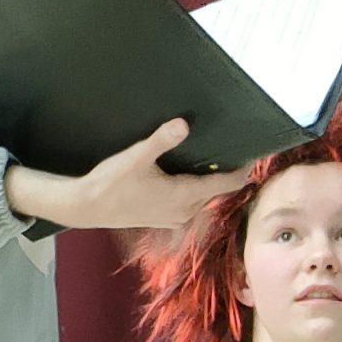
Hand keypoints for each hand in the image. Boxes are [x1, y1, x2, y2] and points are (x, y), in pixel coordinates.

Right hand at [6, 120, 247, 233]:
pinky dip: (196, 190)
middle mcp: (184, 211)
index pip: (226, 184)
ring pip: (203, 198)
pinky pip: (190, 203)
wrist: (86, 207)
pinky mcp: (164, 218)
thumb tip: (184, 123)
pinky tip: (189, 174)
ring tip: (214, 158)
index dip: (242, 169)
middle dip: (226, 172)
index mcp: (184, 196)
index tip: (254, 154)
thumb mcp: (136, 157)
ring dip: (210, 182)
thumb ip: (162, 139)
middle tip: (234, 149)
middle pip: (217, 191)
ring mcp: (174, 218)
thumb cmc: (110, 183)